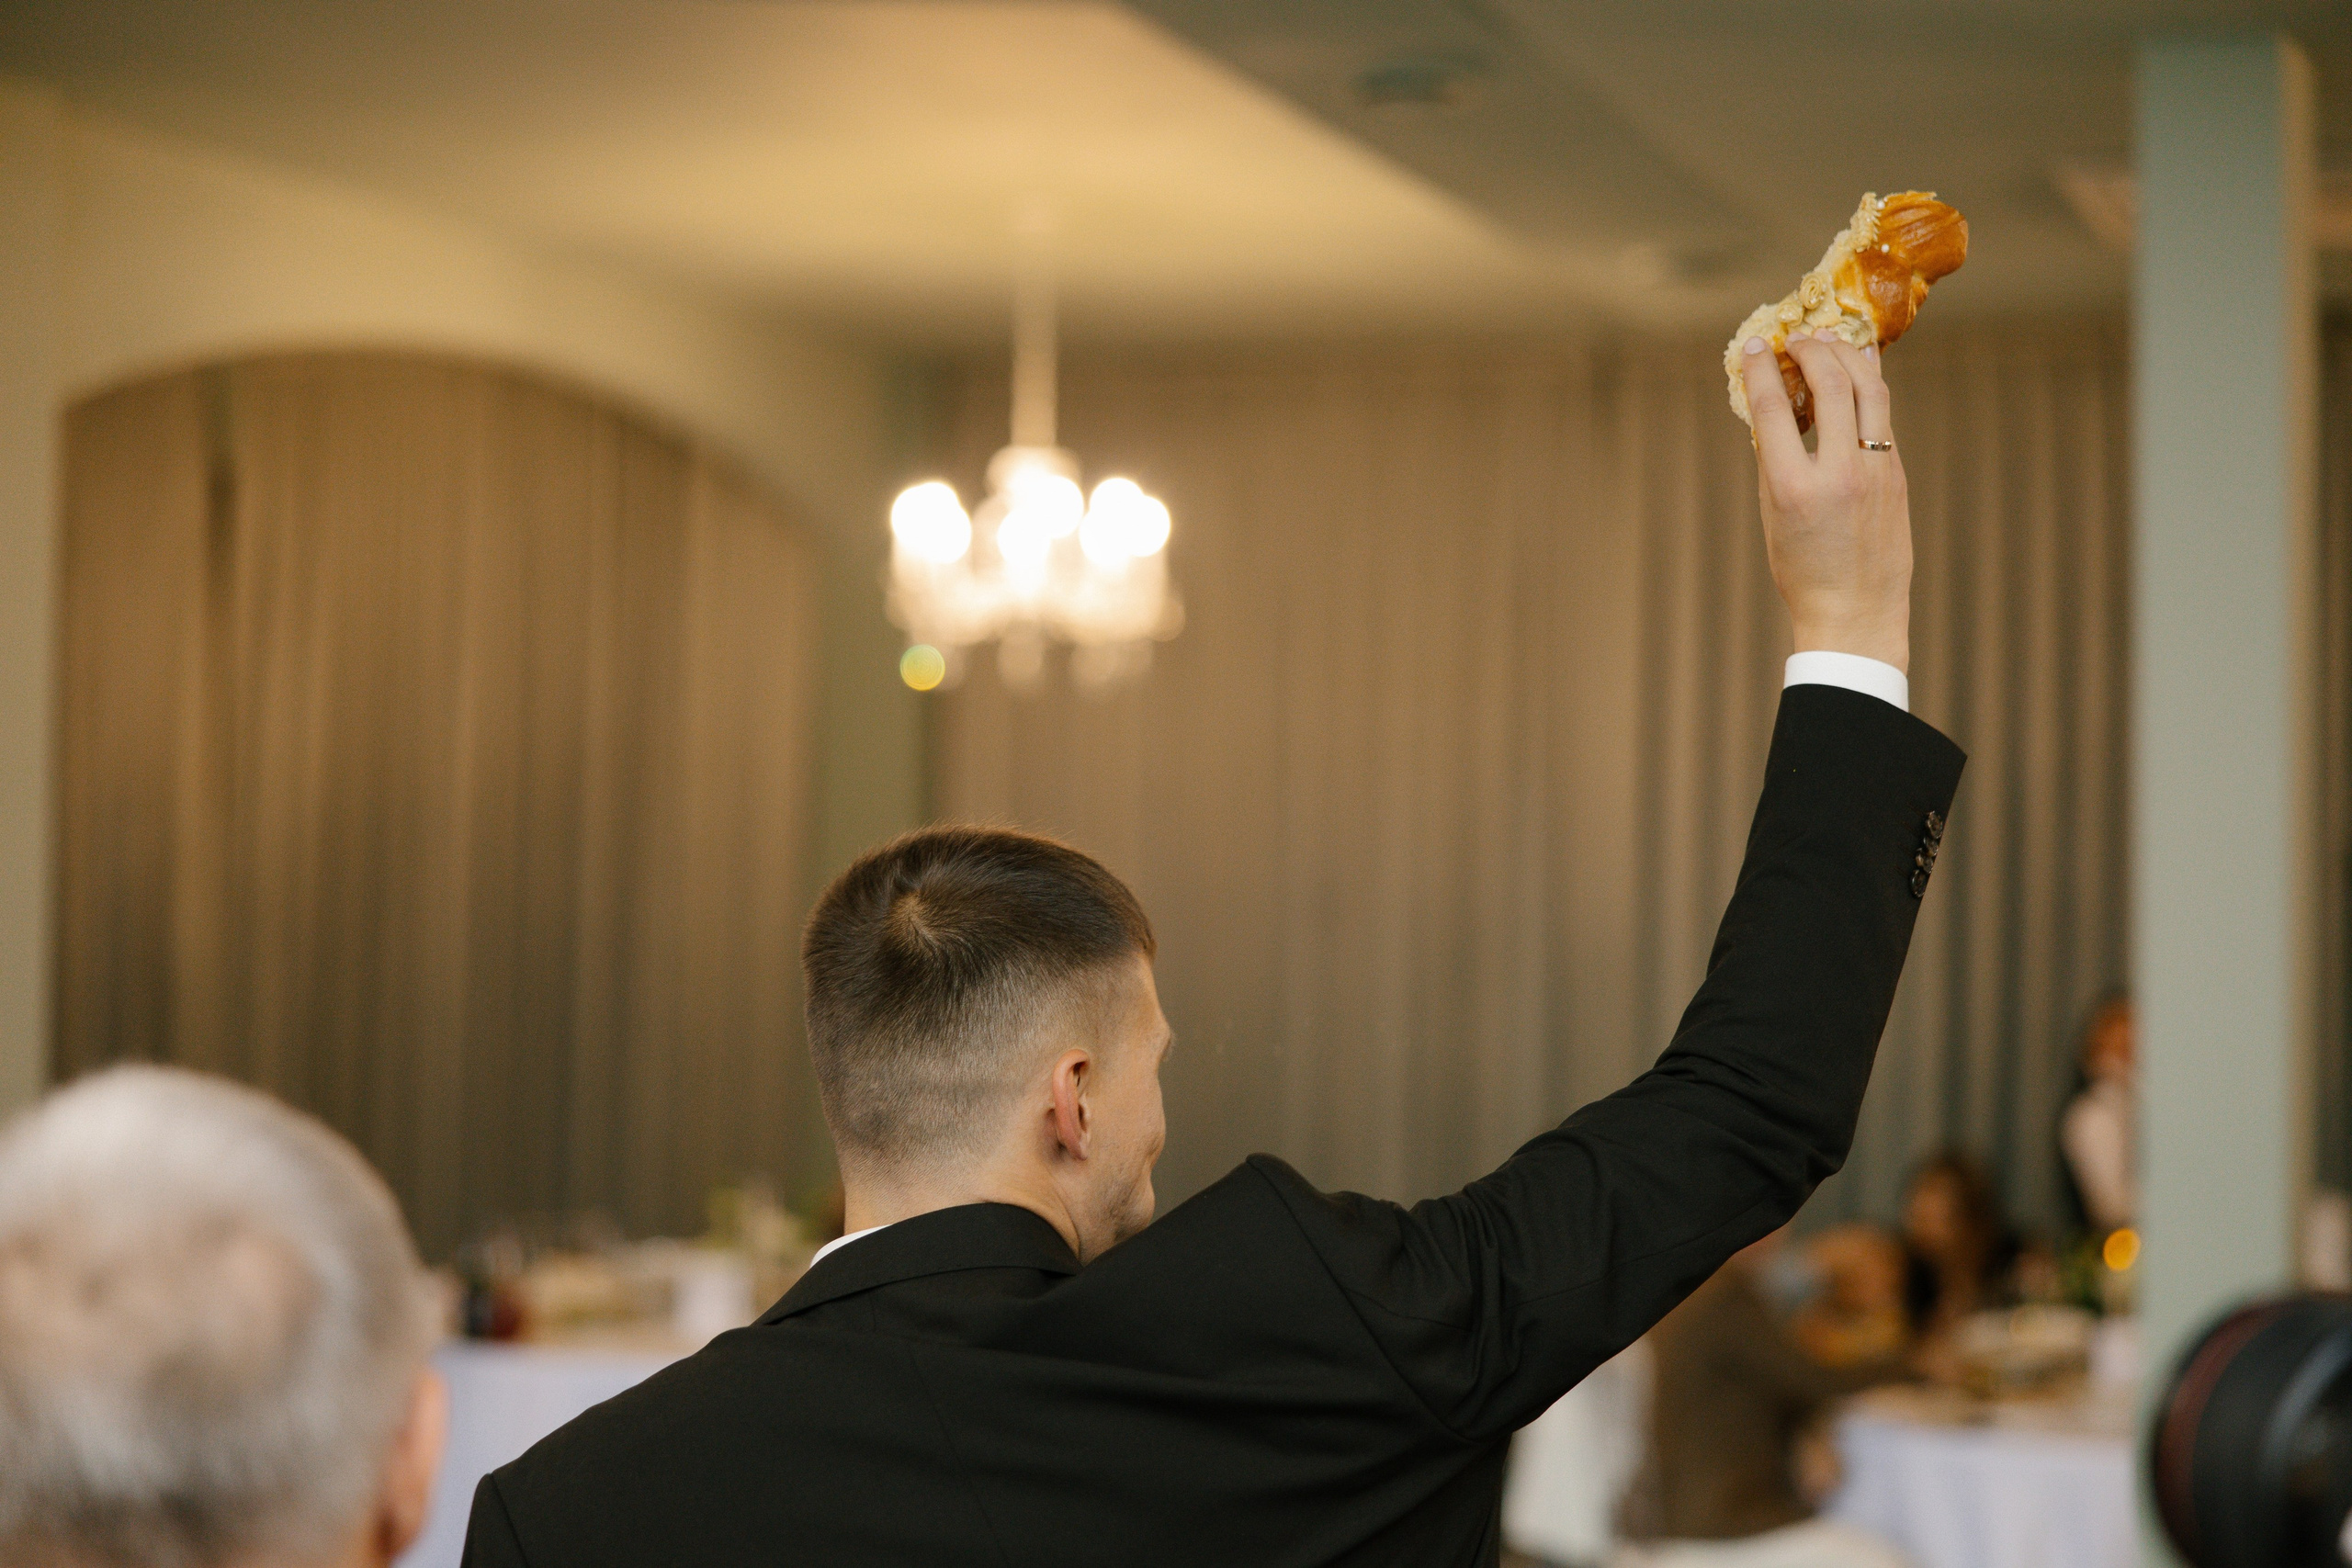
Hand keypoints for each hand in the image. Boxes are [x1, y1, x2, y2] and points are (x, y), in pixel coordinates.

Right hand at [1741, 330, 1912, 672]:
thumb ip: (1774, 459)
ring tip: (1829, 343)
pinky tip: (1856, 371)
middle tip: (1796, 339)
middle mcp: (1838, 474)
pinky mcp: (1896, 474)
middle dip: (1811, 349)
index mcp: (1793, 489)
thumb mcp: (1772, 515)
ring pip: (1869, 389)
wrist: (1855, 611)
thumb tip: (1775, 405)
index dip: (1761, 369)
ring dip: (1847, 356)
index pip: (1773, 409)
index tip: (1755, 347)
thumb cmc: (1803, 569)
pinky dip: (1866, 384)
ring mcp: (1875, 471)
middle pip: (1830, 384)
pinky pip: (1882, 414)